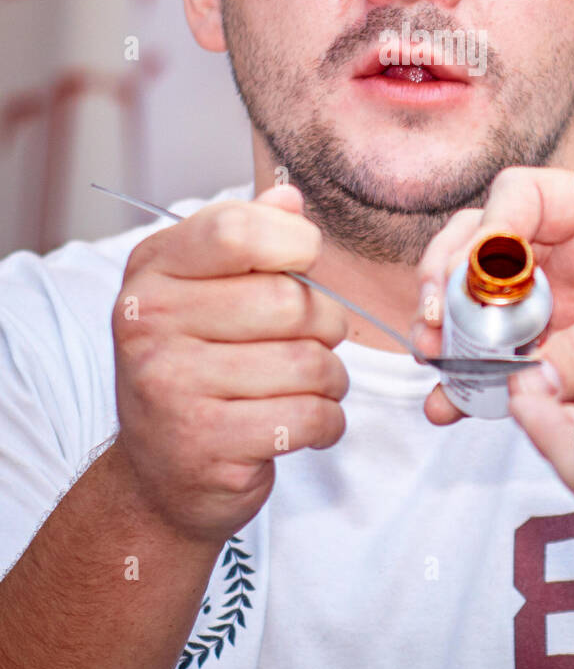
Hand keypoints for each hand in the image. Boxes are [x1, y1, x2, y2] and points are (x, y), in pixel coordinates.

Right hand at [112, 185, 347, 544]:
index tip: (303, 262)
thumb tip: (289, 197)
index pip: (235, 230)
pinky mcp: (205, 445)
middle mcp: (149, 324)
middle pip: (288, 301)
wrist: (161, 471)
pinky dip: (327, 421)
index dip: (294, 242)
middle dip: (326, 321)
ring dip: (330, 377)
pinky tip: (307, 421)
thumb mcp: (205, 288)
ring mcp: (171, 388)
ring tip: (310, 383)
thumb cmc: (197, 364)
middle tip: (315, 338)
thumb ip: (249, 236)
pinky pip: (308, 417)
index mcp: (151, 272)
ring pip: (307, 363)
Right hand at [414, 166, 573, 432]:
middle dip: (448, 277)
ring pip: (477, 304)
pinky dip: (468, 382)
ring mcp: (552, 307)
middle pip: (481, 244)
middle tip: (434, 318)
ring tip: (433, 363)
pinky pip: (496, 361)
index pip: (525, 195)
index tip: (480, 263)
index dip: (492, 223)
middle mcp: (565, 256)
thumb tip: (534, 378)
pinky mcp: (550, 356)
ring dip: (446, 331)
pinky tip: (450, 406)